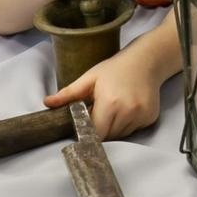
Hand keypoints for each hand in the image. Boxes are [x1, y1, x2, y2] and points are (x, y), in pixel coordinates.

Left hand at [46, 46, 160, 140]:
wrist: (146, 60)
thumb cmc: (115, 68)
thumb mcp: (90, 77)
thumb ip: (68, 93)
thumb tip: (46, 103)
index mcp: (109, 103)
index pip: (95, 132)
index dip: (88, 131)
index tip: (85, 125)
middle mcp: (127, 112)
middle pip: (108, 136)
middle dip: (101, 129)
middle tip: (100, 112)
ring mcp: (141, 115)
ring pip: (121, 135)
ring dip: (114, 127)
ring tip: (115, 108)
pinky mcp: (150, 118)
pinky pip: (134, 130)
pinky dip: (128, 124)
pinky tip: (128, 108)